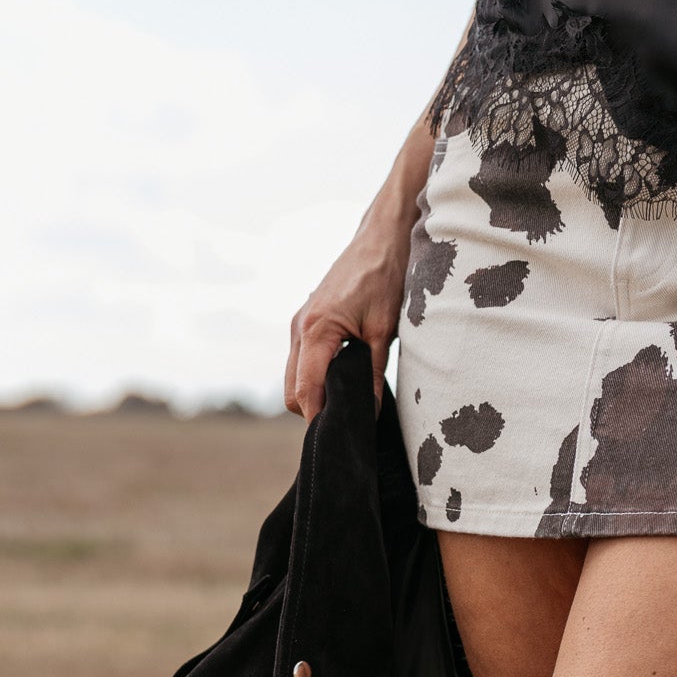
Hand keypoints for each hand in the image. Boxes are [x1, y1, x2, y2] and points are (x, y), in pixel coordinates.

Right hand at [284, 210, 411, 420]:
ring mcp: (299, 324)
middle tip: (347, 423)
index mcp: (315, 330)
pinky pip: (301, 362)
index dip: (319, 420)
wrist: (381, 238)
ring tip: (347, 403)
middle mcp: (299, 328)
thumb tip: (367, 414)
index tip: (339, 437)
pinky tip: (341, 380)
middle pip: (292, 393)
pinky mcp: (306, 321)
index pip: (305, 393)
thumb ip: (372, 375)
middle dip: (314, 411)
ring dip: (315, 395)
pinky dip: (315, 377)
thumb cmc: (384, 277)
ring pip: (294, 378)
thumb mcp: (384, 331)